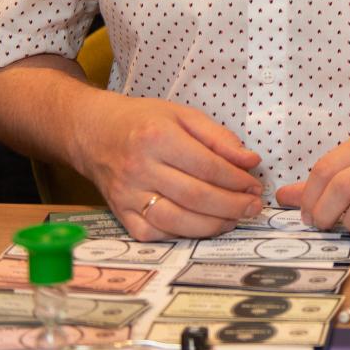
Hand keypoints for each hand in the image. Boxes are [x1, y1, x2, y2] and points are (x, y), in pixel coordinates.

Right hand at [73, 92, 263, 239]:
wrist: (94, 132)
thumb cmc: (142, 120)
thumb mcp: (183, 115)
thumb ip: (218, 138)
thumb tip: (250, 161)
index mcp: (157, 138)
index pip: (208, 166)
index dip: (237, 180)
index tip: (255, 185)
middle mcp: (139, 168)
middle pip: (195, 196)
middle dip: (232, 205)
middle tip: (253, 207)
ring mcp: (127, 195)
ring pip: (176, 220)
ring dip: (212, 225)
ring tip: (234, 219)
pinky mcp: (119, 214)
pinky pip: (153, 234)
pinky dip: (181, 234)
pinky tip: (202, 226)